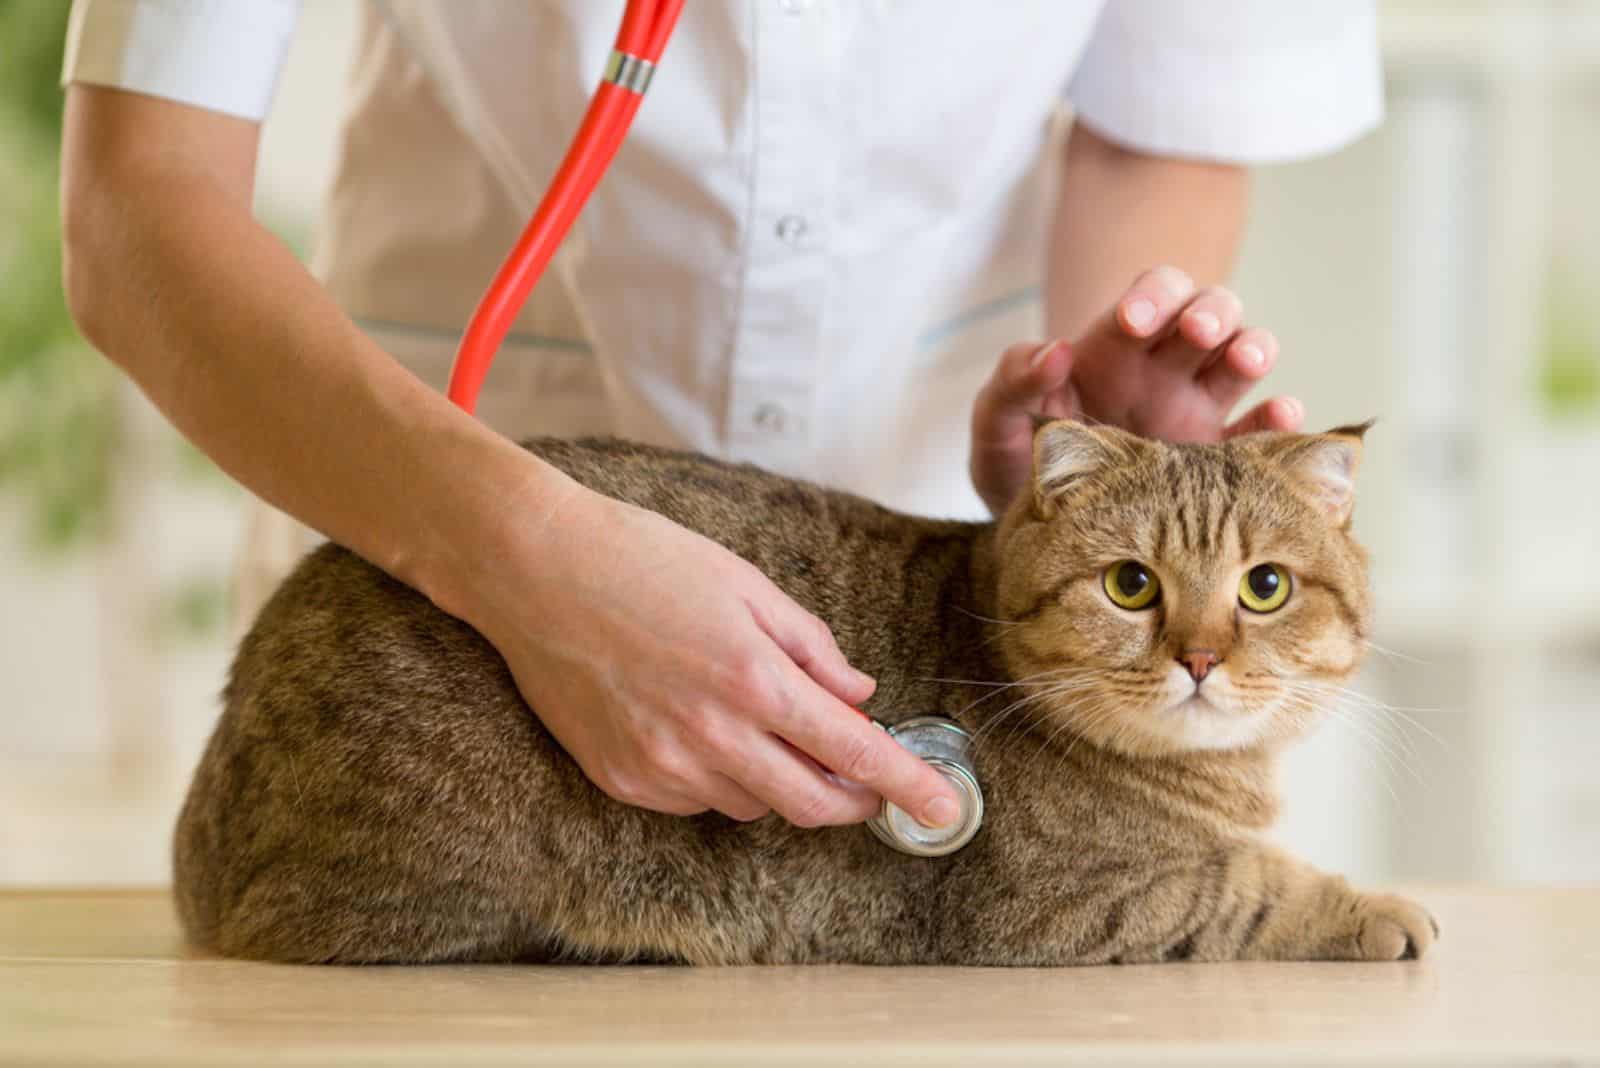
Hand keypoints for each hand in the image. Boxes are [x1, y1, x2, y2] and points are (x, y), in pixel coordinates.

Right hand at [469, 480, 961, 828]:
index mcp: (755, 680)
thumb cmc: (641, 558)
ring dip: (779, 780)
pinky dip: (719, 778)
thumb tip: (859, 694)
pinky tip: (697, 725)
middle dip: (853, 802)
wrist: (531, 569)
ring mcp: (663, 766)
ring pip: (753, 806)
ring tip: (755, 719)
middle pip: (812, 805)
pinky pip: (696, 801)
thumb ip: (811, 645)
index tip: (946, 809)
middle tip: (866, 781)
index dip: (908, 786)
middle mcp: (713, 737)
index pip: (856, 753)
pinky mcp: (622, 780)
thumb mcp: (744, 584)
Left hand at [969, 265, 1304, 514]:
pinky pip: (1259, 433)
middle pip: (1210, 311)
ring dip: (1251, 347)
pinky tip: (1282, 419)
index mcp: (1114, 349)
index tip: (1132, 321)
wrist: (1038, 527)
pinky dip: (1278, 421)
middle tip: (1195, 331)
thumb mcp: (997, 425)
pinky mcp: (1216, 459)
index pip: (1150, 296)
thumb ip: (1011, 383)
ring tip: (1243, 360)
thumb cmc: (1019, 462)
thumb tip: (1054, 351)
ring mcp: (1197, 410)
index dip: (1151, 296)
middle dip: (1208, 311)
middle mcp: (1165, 369)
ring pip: (1243, 355)